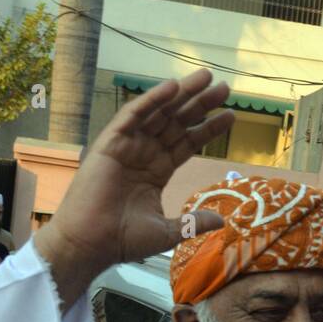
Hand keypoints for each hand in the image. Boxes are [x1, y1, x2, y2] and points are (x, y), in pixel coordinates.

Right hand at [37, 69, 235, 302]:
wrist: (91, 243)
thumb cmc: (124, 239)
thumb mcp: (168, 231)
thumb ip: (194, 221)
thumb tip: (223, 219)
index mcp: (156, 171)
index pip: (188, 143)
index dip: (208, 129)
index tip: (231, 116)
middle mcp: (144, 154)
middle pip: (178, 122)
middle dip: (200, 105)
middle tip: (224, 88)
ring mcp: (127, 146)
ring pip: (159, 113)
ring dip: (182, 94)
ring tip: (206, 78)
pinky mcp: (110, 142)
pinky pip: (133, 115)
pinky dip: (152, 100)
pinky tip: (173, 87)